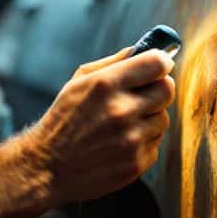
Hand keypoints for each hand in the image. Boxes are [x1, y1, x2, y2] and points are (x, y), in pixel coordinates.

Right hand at [27, 47, 175, 203]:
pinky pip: (155, 144)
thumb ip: (112, 63)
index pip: (157, 63)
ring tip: (124, 124)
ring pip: (163, 119)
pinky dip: (143, 143)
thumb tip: (143, 50)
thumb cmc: (63, 121)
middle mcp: (121, 110)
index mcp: (105, 85)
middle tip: (144, 95)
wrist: (48, 167)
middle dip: (158, 89)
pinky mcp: (136, 163)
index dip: (161, 62)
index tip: (159, 67)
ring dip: (149, 119)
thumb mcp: (78, 82)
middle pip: (167, 90)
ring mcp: (130, 139)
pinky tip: (120, 144)